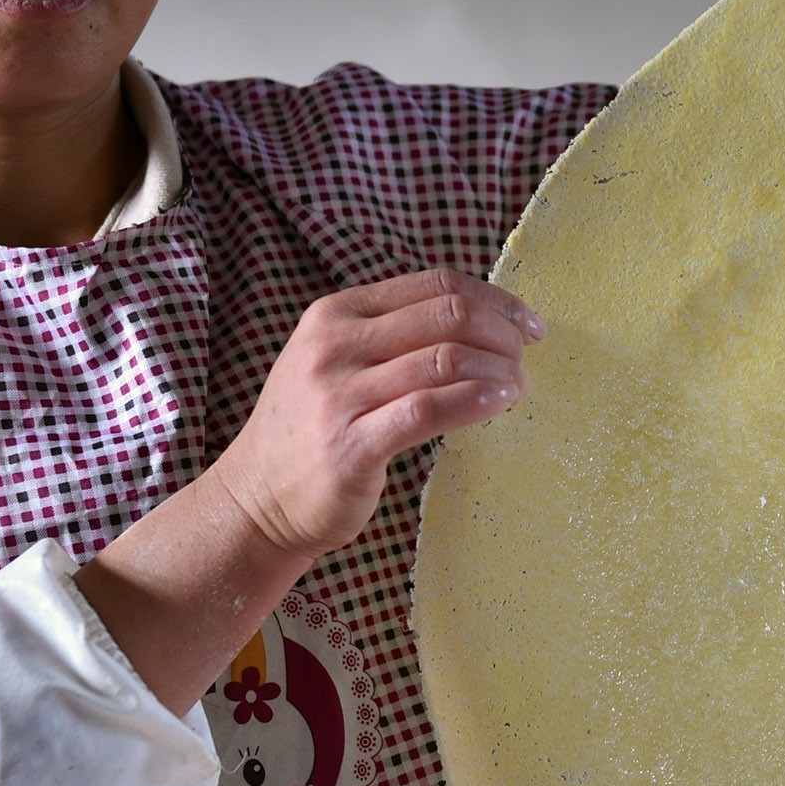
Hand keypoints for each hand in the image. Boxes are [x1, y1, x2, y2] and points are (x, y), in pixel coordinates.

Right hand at [214, 269, 544, 561]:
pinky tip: (501, 403)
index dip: (493, 299)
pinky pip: (429, 409)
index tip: (528, 323)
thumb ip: (394, 336)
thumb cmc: (312, 430)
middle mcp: (334, 344)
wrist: (257, 499)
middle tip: (526, 357)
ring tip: (519, 386)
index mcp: (336, 312)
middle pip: (447, 316)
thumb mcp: (338, 361)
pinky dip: (476, 401)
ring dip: (498, 369)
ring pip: (445, 359)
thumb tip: (483, 323)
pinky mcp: (352, 444)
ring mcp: (339, 393)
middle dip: (502, 333)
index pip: (434, 285)